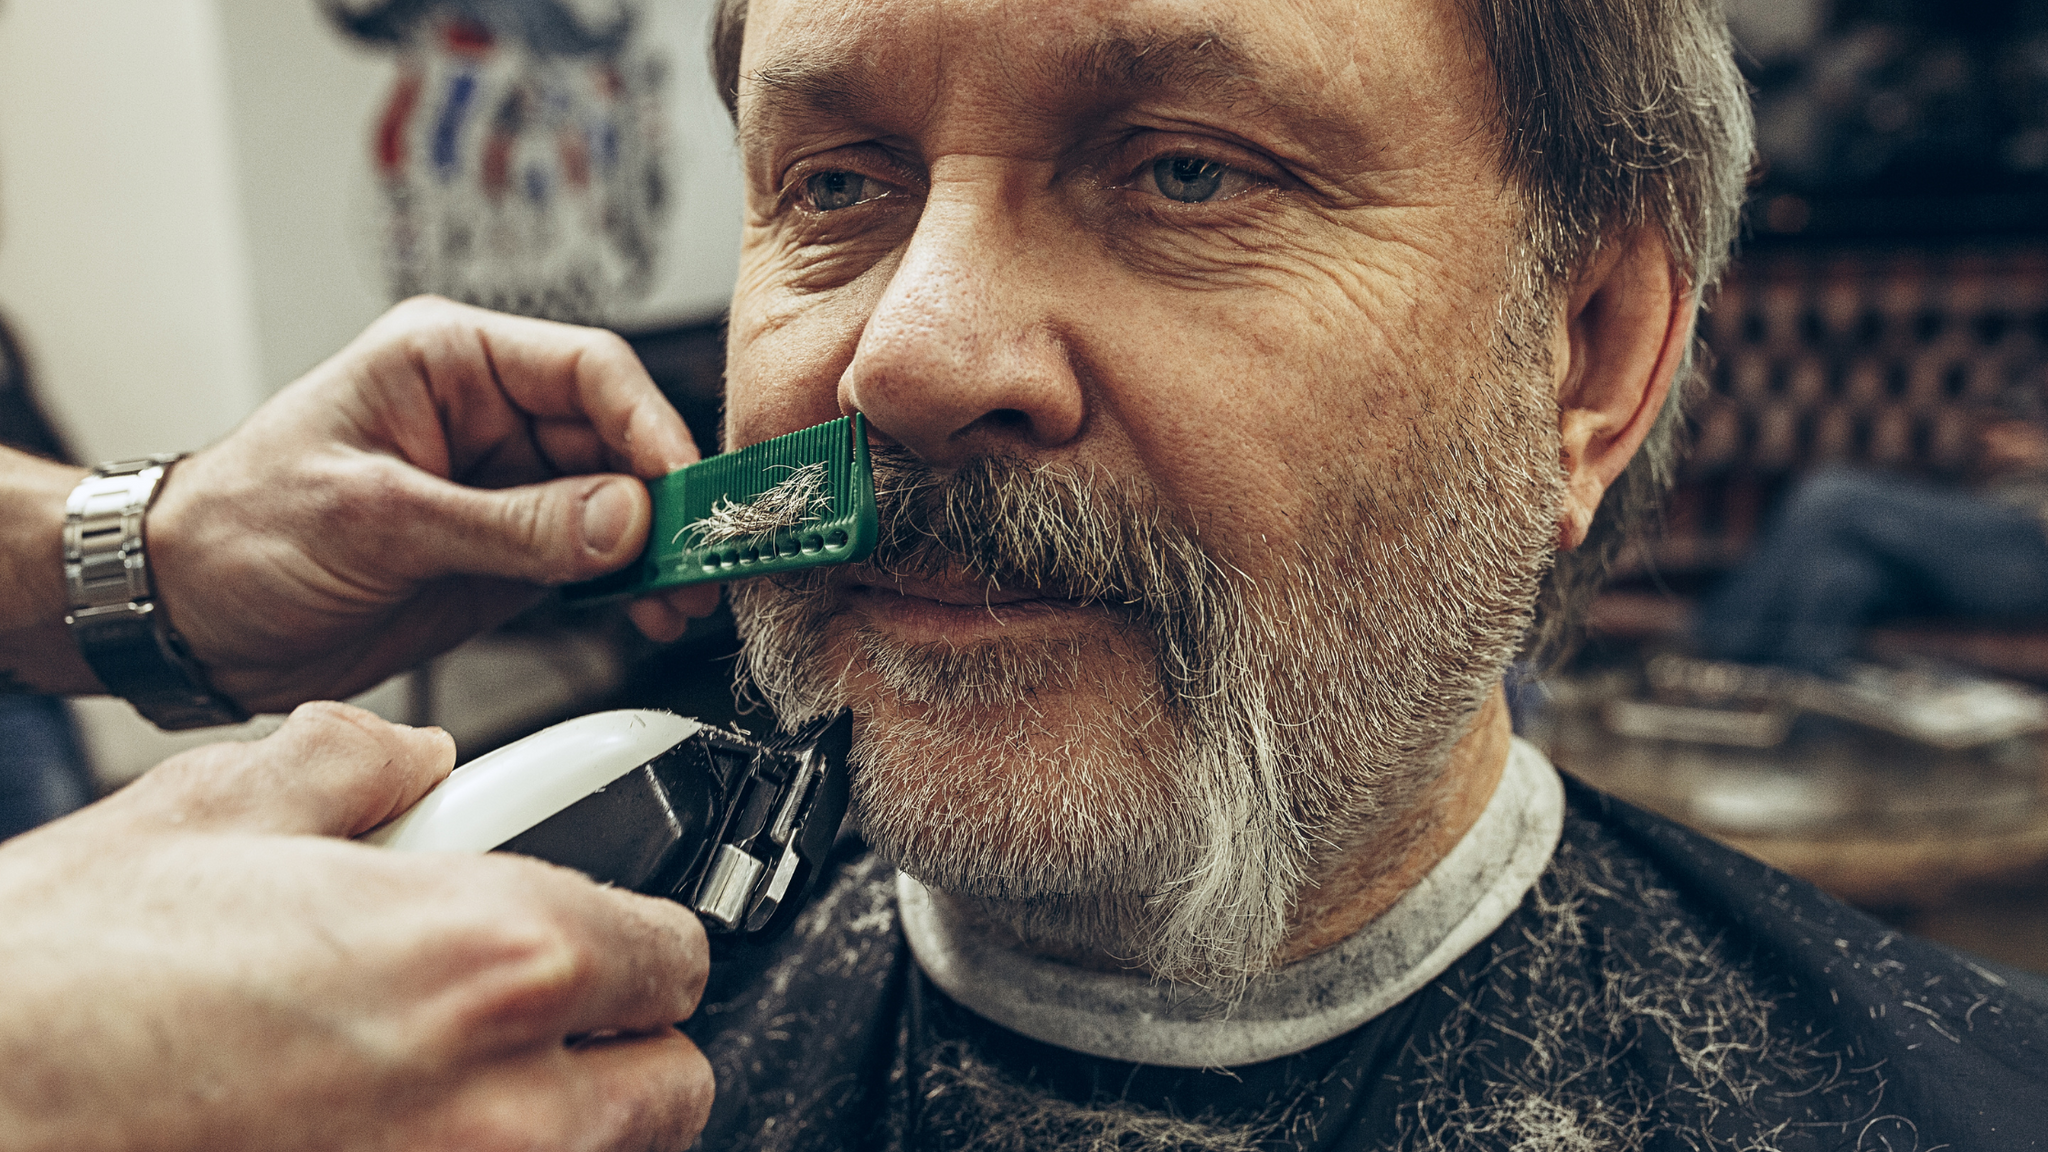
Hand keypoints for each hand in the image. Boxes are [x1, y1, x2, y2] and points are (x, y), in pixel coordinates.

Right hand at [0, 702, 713, 1151]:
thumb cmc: (65, 979)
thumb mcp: (216, 811)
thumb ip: (354, 765)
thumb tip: (408, 760)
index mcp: (491, 951)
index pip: (675, 954)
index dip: (643, 931)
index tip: (610, 930)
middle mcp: (497, 1098)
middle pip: (668, 1086)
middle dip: (622, 1040)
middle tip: (541, 1003)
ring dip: (562, 1113)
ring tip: (458, 1064)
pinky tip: (388, 1117)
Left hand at [147, 297, 717, 711]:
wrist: (182, 618)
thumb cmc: (237, 532)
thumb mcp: (377, 519)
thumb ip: (510, 523)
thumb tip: (625, 518)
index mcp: (448, 362)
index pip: (587, 369)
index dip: (648, 425)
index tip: (681, 489)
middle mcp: (486, 417)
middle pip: (618, 439)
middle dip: (667, 499)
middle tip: (703, 555)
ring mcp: (501, 488)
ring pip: (618, 506)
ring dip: (658, 551)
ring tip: (684, 596)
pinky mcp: (505, 554)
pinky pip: (592, 561)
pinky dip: (629, 588)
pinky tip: (647, 612)